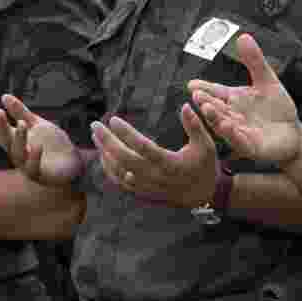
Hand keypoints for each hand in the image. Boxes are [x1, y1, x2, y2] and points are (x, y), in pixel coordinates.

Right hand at [0, 95, 80, 185]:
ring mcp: (28, 166)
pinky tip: (37, 146)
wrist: (74, 165)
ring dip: (19, 139)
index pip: (1, 131)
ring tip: (22, 124)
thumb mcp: (38, 125)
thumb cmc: (53, 145)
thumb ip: (21, 113)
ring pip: (18, 154)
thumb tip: (4, 96)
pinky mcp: (41, 176)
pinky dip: (34, 158)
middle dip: (1, 127)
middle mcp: (19, 154)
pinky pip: (33, 168)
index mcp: (17, 141)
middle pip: (6, 141)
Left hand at [91, 109, 216, 208]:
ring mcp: (146, 185)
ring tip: (96, 136)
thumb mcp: (206, 144)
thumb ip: (194, 125)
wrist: (202, 195)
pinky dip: (108, 167)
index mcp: (169, 163)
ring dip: (104, 153)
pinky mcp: (142, 190)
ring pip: (117, 170)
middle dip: (106, 141)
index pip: (142, 146)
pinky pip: (119, 180)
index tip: (114, 119)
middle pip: (123, 158)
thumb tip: (185, 105)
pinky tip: (103, 154)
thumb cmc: (205, 166)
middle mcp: (155, 175)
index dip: (126, 133)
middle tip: (95, 125)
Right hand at [188, 34, 301, 166]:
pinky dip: (233, 134)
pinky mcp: (250, 147)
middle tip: (197, 96)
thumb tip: (243, 36)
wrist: (293, 132)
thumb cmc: (277, 108)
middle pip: (216, 109)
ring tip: (209, 109)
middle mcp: (231, 116)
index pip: (214, 92)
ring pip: (223, 125)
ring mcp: (239, 132)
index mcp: (232, 100)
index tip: (191, 84)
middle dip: (206, 103)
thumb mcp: (267, 81)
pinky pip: (240, 141)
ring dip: (215, 118)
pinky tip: (229, 126)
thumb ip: (254, 61)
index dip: (203, 89)